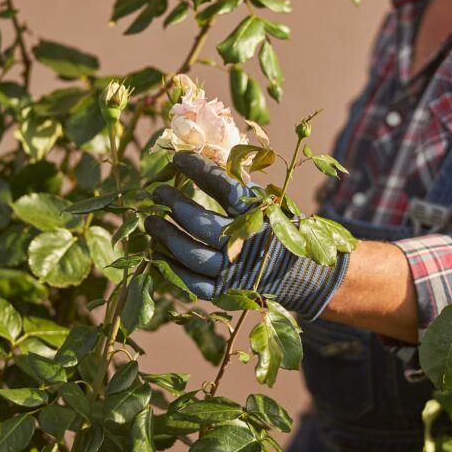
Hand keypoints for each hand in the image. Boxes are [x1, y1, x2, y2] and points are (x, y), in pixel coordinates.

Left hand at [144, 152, 349, 320]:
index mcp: (259, 215)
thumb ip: (235, 186)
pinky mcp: (225, 292)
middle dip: (174, 204)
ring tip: (151, 221)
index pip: (222, 186)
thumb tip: (196, 161)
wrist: (301, 274)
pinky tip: (157, 251)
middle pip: (200, 222)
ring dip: (166, 235)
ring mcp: (233, 271)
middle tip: (158, 192)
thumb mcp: (263, 202)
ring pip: (191, 253)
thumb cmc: (274, 229)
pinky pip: (191, 281)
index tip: (177, 159)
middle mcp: (245, 243)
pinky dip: (171, 267)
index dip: (198, 170)